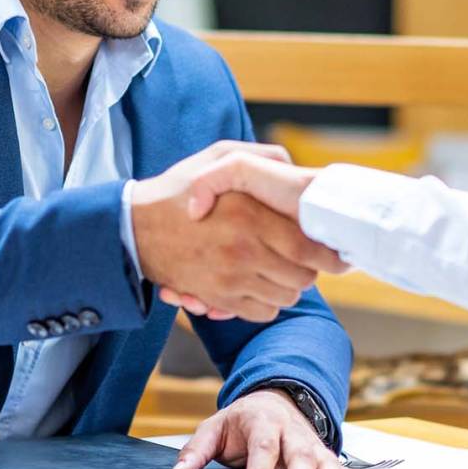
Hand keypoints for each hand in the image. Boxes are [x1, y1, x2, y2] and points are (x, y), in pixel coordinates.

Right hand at [132, 143, 347, 322]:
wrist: (133, 227)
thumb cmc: (178, 189)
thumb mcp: (218, 156)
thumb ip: (263, 158)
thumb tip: (296, 171)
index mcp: (248, 215)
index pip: (307, 246)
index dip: (327, 252)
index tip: (333, 249)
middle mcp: (242, 251)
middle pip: (302, 277)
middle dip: (310, 270)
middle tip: (304, 258)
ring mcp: (230, 280)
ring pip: (285, 297)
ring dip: (289, 286)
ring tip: (279, 269)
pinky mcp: (219, 299)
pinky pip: (262, 312)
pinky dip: (268, 302)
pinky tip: (259, 283)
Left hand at [168, 389, 371, 468]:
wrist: (275, 400)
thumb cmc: (243, 421)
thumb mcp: (215, 428)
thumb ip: (196, 451)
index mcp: (263, 421)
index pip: (262, 447)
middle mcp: (294, 433)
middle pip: (299, 458)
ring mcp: (314, 446)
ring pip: (327, 466)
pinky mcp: (328, 459)